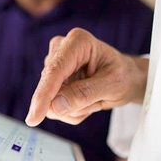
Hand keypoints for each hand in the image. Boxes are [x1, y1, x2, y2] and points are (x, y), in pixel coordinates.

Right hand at [26, 28, 147, 125]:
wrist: (126, 78)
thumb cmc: (123, 76)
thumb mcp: (112, 85)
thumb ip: (84, 94)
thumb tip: (55, 107)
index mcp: (77, 42)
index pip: (54, 71)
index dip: (43, 96)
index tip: (34, 118)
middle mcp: (60, 49)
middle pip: (50, 89)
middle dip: (73, 105)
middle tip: (98, 100)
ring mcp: (53, 65)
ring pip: (51, 102)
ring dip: (74, 109)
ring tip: (94, 99)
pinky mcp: (51, 80)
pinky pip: (54, 107)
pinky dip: (72, 111)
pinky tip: (85, 101)